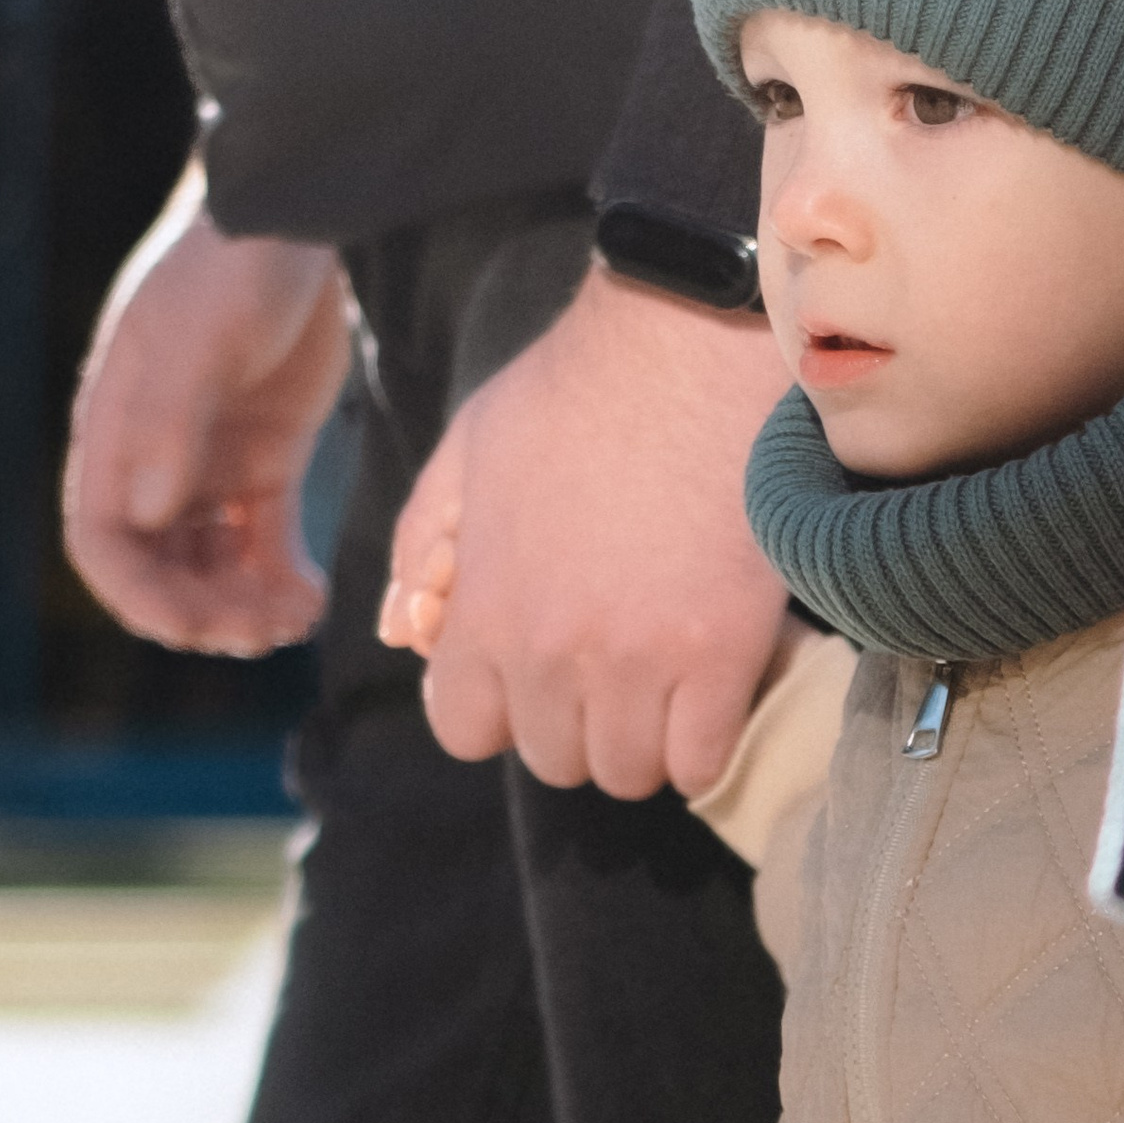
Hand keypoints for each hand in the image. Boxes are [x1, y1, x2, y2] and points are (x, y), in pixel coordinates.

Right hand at [61, 160, 348, 653]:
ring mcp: (208, 464)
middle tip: (260, 631)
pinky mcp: (265, 462)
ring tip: (293, 621)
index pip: (102, 541)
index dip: (136, 596)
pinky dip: (282, 580)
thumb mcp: (201, 336)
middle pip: (156, 568)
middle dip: (200, 612)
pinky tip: (314, 600)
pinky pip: (263, 543)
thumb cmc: (231, 267)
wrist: (294, 223)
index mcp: (115, 434)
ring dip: (242, 606)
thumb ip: (172, 418)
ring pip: (210, 567)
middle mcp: (152, 460)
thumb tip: (146, 513)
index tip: (192, 626)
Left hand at [382, 264, 788, 797]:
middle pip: (552, 760)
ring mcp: (640, 664)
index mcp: (483, 612)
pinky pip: (703, 760)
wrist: (692, 350)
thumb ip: (424, 547)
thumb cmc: (577, 390)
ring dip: (642, 739)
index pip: (464, 732)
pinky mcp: (723, 657)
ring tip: (663, 678)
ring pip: (627, 772)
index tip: (532, 674)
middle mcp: (551, 656)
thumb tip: (400, 632)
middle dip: (574, 722)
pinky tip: (711, 688)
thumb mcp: (468, 451)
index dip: (497, 708)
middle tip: (607, 663)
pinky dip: (704, 741)